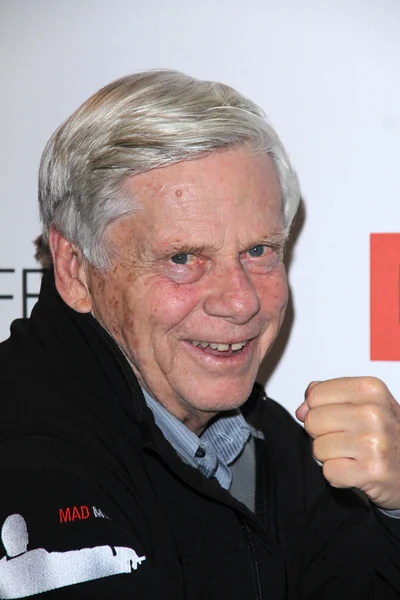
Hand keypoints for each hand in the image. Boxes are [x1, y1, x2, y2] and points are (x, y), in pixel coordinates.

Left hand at [296, 377, 399, 509]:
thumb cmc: (384, 433)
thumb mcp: (363, 403)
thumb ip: (327, 397)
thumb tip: (301, 410)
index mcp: (371, 389)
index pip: (315, 394)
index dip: (319, 409)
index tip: (339, 417)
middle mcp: (374, 413)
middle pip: (312, 421)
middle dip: (322, 434)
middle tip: (346, 439)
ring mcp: (374, 443)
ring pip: (318, 448)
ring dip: (330, 456)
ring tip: (353, 454)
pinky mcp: (372, 471)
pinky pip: (328, 472)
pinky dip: (337, 475)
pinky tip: (356, 470)